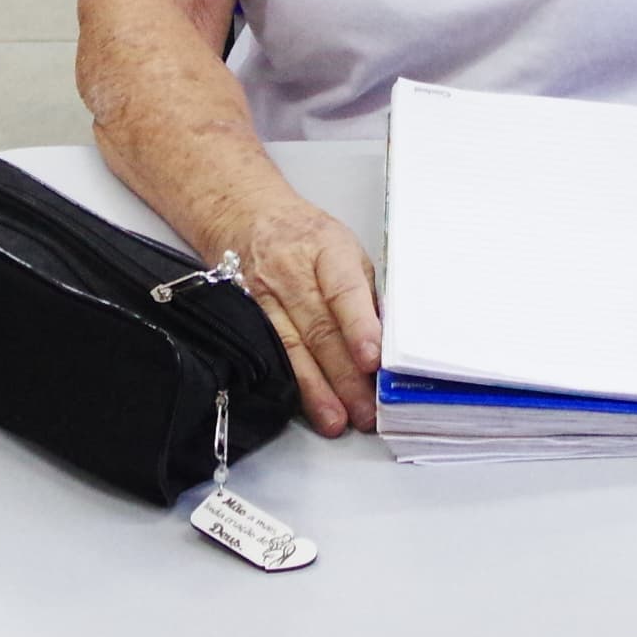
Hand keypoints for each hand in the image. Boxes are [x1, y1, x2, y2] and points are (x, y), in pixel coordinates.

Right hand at [222, 192, 382, 436]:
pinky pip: (269, 354)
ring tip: (337, 419)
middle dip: (345, 376)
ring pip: (291, 349)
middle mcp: (290, 272)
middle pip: (319, 330)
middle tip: (366, 409)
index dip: (358, 327)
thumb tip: (392, 338)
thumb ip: (366, 290)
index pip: (343, 291)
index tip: (372, 359)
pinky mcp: (244, 316)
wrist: (246, 216)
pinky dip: (289, 383)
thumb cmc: (306, 235)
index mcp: (325, 249)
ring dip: (316, 390)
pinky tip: (304, 406)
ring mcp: (262, 296)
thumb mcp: (344, 247)